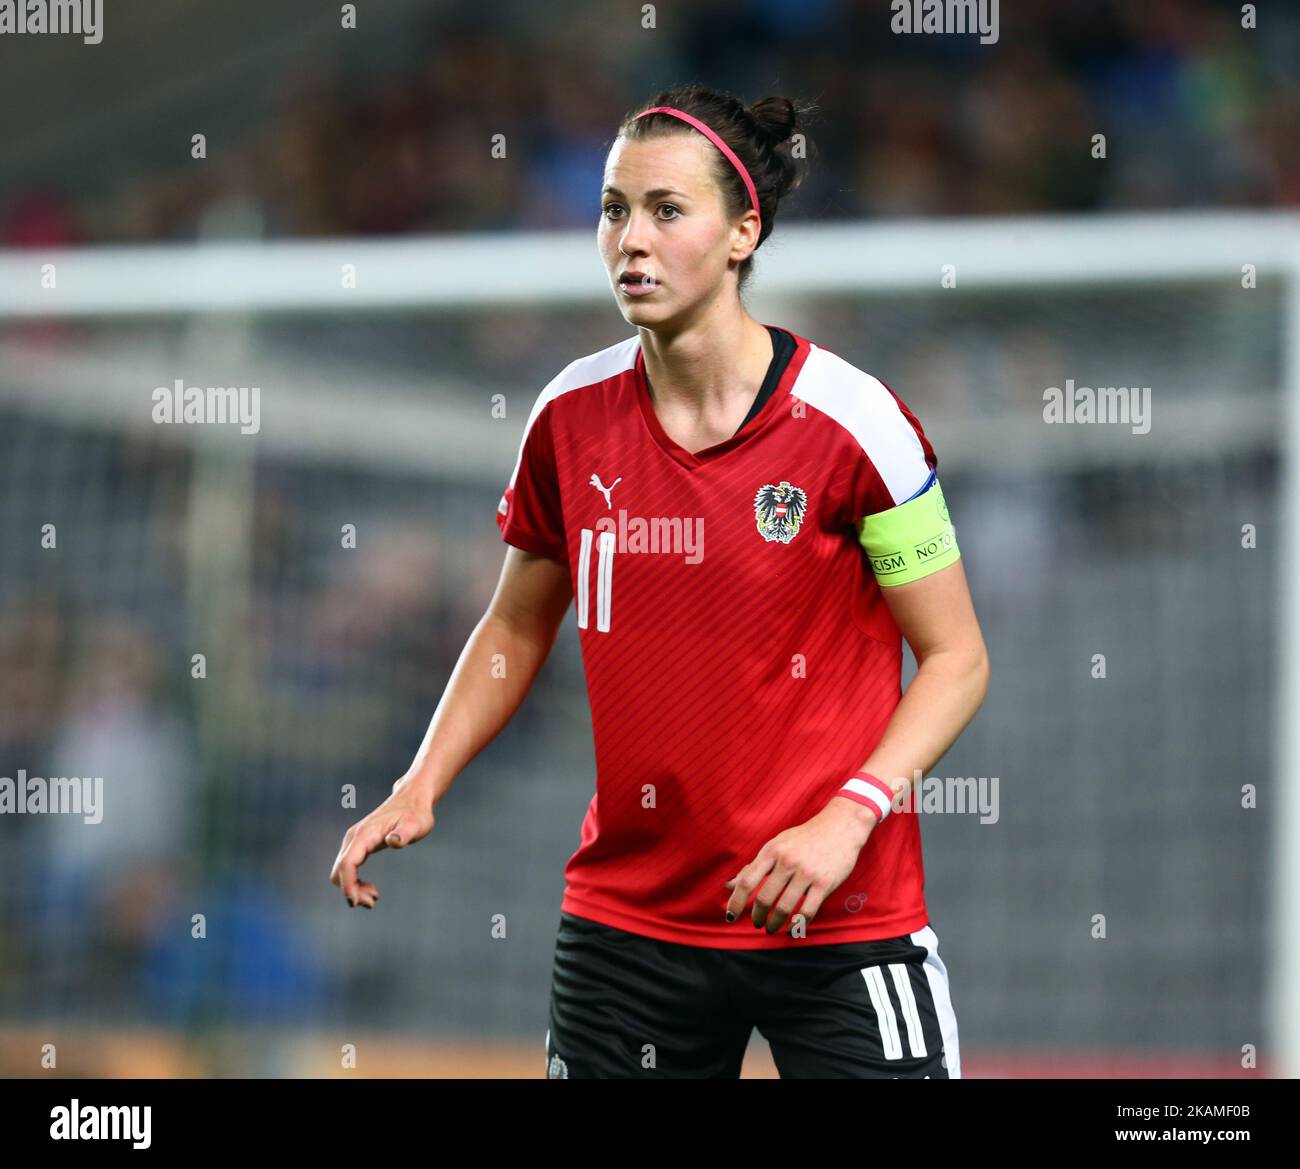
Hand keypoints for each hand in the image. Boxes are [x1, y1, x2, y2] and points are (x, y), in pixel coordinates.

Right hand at [329, 777, 435, 908]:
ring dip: (352, 888)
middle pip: (340, 870)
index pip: (347, 863)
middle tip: (374, 901)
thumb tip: (393, 841)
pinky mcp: (359, 845)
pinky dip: (354, 882)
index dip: (348, 885)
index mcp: (364, 834)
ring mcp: (354, 841)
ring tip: (375, 896)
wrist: (412, 799)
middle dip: (351, 890)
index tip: (356, 903)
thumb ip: (404, 833)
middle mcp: (354, 838)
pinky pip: (348, 867)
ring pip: (341, 871)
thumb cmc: (416, 813)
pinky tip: (371, 888)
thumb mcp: (416, 824)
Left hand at [723, 798, 876, 933]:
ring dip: (775, 924)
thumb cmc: (804, 838)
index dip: (736, 901)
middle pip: (765, 898)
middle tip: (757, 923)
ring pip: (784, 908)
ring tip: (771, 928)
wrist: (840, 826)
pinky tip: (792, 929)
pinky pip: (807, 911)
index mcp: (772, 851)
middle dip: (757, 916)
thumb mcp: (776, 845)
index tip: (730, 916)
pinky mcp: (825, 883)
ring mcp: (806, 873)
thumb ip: (754, 866)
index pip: (747, 881)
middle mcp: (787, 861)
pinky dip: (797, 925)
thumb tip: (729, 885)